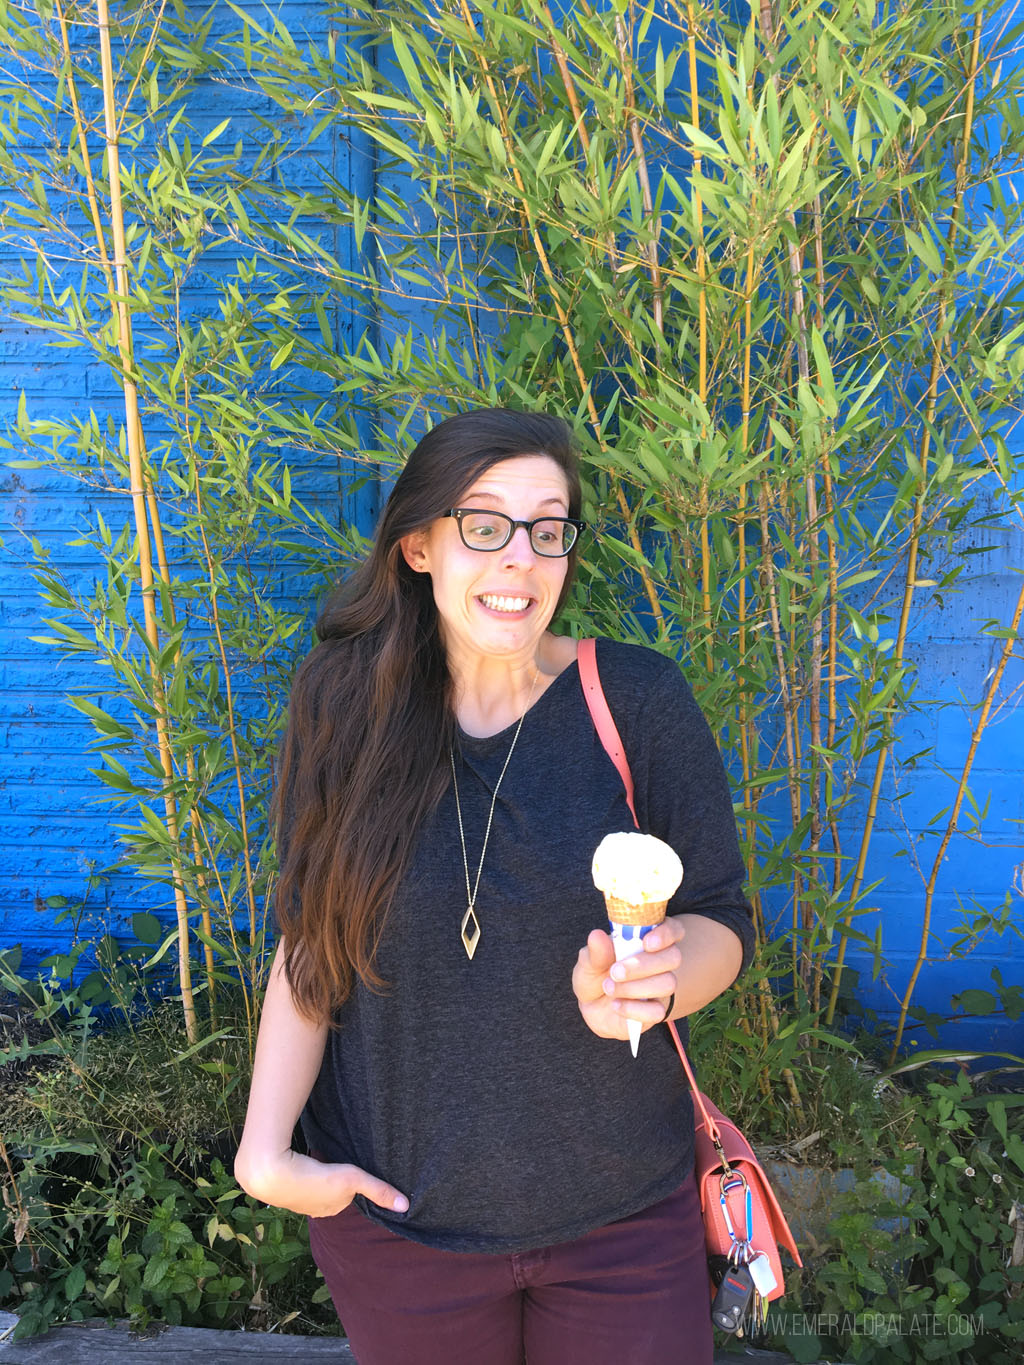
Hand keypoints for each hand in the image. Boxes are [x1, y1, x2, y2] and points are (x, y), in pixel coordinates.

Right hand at [235, 1147, 409, 1219]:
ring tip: (318, 1162)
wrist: (274, 1174)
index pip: (346, 1195)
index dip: (349, 1182)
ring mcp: (295, 1198)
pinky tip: (299, 1161)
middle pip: (330, 1191)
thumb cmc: (316, 1179)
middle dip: (333, 1180)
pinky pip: (298, 1177)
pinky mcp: (281, 1185)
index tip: (349, 1171)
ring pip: (313, 1184)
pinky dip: (301, 1170)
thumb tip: (405, 1206)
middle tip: (334, 1164)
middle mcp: (313, 1209)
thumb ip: (378, 1190)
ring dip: (316, 1175)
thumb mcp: (352, 1180)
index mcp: (329, 1210)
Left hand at [572, 916, 683, 1041]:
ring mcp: (660, 987)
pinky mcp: (656, 1011)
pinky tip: (615, 1005)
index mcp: (648, 940)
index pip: (673, 930)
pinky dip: (633, 1008)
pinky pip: (658, 1011)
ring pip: (667, 983)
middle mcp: (660, 962)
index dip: (666, 933)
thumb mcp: (589, 961)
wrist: (592, 1006)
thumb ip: (595, 951)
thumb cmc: (596, 974)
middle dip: (643, 964)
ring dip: (634, 987)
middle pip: (673, 957)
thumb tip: (597, 936)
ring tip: (609, 988)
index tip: (647, 942)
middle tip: (615, 971)